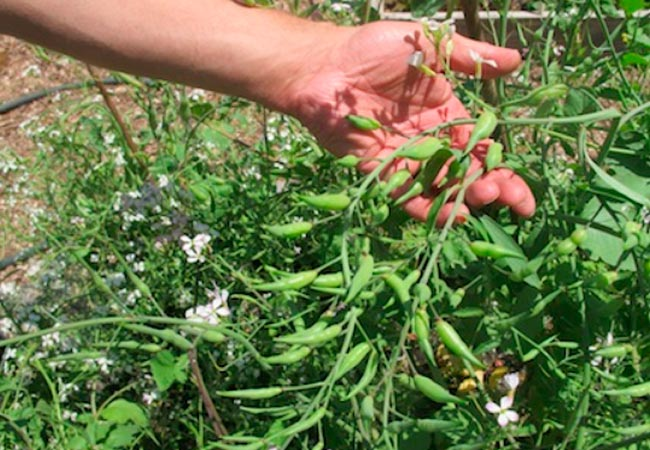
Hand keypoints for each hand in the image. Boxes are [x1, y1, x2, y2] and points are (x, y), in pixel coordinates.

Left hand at [287, 20, 534, 224]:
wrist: (323, 66)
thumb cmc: (372, 50)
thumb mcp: (428, 45)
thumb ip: (470, 57)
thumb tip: (517, 61)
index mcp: (446, 115)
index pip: (481, 148)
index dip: (503, 169)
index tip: (524, 192)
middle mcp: (428, 141)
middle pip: (465, 173)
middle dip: (490, 188)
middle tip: (509, 200)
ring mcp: (404, 159)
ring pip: (439, 186)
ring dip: (463, 197)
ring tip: (483, 199)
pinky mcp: (378, 170)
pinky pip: (405, 194)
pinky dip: (426, 207)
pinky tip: (450, 216)